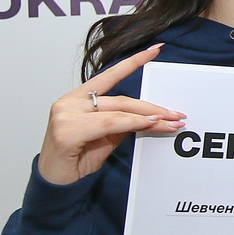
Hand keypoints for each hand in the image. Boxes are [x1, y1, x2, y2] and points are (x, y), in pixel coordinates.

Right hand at [37, 44, 184, 185]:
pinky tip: (149, 125)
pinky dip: (132, 123)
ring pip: (117, 110)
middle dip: (152, 107)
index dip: (133, 62)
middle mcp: (69, 102)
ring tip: (170, 122)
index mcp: (77, 98)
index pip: (109, 76)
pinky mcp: (67, 131)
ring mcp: (65, 115)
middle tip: (176, 114)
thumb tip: (153, 116)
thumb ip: (123, 122)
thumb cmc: (77, 159)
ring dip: (148, 117)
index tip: (156, 49)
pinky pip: (109, 123)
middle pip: (120, 99)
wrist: (56, 185)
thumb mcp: (107, 137)